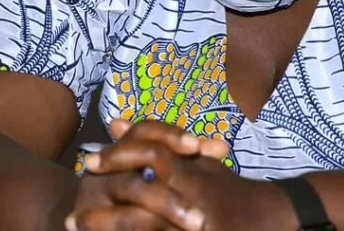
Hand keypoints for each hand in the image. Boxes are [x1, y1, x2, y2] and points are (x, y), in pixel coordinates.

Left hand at [71, 120, 293, 230]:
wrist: (271, 218)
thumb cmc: (228, 190)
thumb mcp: (195, 163)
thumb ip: (157, 143)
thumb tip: (117, 122)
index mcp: (189, 170)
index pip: (150, 152)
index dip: (118, 156)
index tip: (87, 164)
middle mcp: (192, 194)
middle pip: (142, 196)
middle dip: (106, 208)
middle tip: (71, 215)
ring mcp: (197, 222)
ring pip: (148, 228)